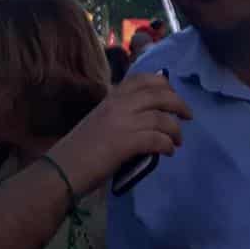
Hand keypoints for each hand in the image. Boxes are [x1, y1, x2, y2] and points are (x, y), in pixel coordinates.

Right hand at [51, 72, 191, 194]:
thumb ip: (120, 115)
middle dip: (179, 104)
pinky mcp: (126, 142)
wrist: (62, 169)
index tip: (173, 94)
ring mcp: (123, 122)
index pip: (142, 79)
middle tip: (188, 116)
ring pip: (162, 117)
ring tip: (178, 141)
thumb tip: (145, 120)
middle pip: (159, 95)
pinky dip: (167, 145)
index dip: (163, 84)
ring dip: (176, 130)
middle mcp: (118, 104)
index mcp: (111, 97)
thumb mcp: (100, 121)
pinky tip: (169, 152)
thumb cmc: (78, 150)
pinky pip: (157, 138)